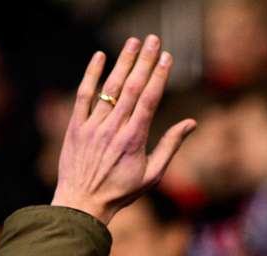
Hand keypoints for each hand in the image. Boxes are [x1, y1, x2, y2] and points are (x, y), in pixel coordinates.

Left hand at [50, 35, 195, 224]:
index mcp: (134, 139)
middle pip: (131, 87)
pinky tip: (99, 57)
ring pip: (110, 87)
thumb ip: (171, 146)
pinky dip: (91, 75)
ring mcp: (93, 125)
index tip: (167, 57)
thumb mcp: (153, 174)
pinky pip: (83, 95)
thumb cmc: (121, 192)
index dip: (159, 76)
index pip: (149, 99)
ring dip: (123, 62)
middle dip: (144, 61)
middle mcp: (114, 127)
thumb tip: (191, 123)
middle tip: (153, 40)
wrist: (82, 203)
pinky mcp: (75, 126)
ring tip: (133, 42)